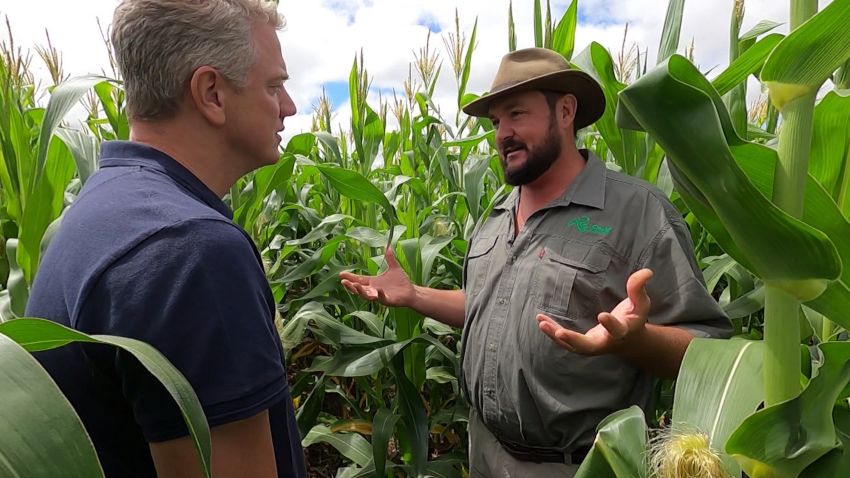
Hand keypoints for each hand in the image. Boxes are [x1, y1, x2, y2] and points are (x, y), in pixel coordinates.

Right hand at [339, 248, 414, 307]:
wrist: (412, 291)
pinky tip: (377, 291)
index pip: (359, 279)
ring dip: (361, 291)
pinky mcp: (388, 301)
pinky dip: (379, 295)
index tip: (340, 274)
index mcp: (373, 282)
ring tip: (355, 286)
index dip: (350, 277)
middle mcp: (374, 290)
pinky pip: (382, 299)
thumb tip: (388, 245)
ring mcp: (380, 296)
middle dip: (351, 286)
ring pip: (367, 296)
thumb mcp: (394, 267)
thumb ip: (389, 257)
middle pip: (359, 289)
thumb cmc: (401, 282)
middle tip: (343, 282)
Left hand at [536, 268, 652, 354]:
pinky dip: (553, 333)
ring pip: (573, 346)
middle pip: (589, 346)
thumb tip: (647, 271)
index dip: (611, 324)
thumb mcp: (641, 304)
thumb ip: (639, 288)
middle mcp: (606, 342)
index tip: (602, 315)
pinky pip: (565, 342)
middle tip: (559, 333)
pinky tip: (541, 321)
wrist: (629, 341)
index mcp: (622, 332)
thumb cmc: (634, 318)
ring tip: (542, 322)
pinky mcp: (582, 344)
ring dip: (556, 336)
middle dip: (574, 340)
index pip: (617, 330)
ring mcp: (593, 346)